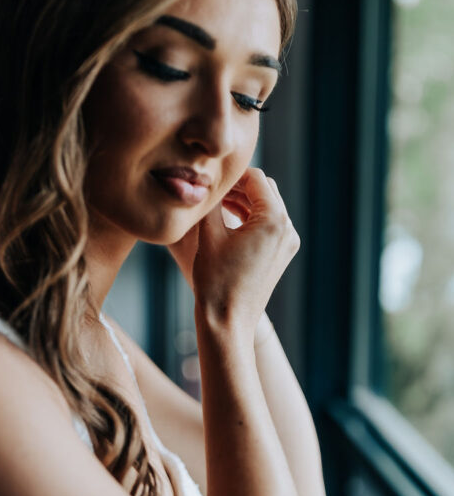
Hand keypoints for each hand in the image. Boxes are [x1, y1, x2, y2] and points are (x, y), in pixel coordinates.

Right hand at [178, 168, 299, 341]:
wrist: (228, 322)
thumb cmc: (215, 281)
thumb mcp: (208, 234)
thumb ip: (212, 202)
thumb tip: (208, 182)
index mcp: (274, 221)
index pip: (255, 178)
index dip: (232, 174)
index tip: (211, 174)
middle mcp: (287, 230)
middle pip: (265, 190)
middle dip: (239, 186)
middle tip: (213, 187)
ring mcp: (288, 243)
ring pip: (267, 207)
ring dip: (244, 201)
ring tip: (216, 202)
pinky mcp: (281, 254)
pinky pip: (268, 225)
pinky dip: (250, 217)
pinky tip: (227, 218)